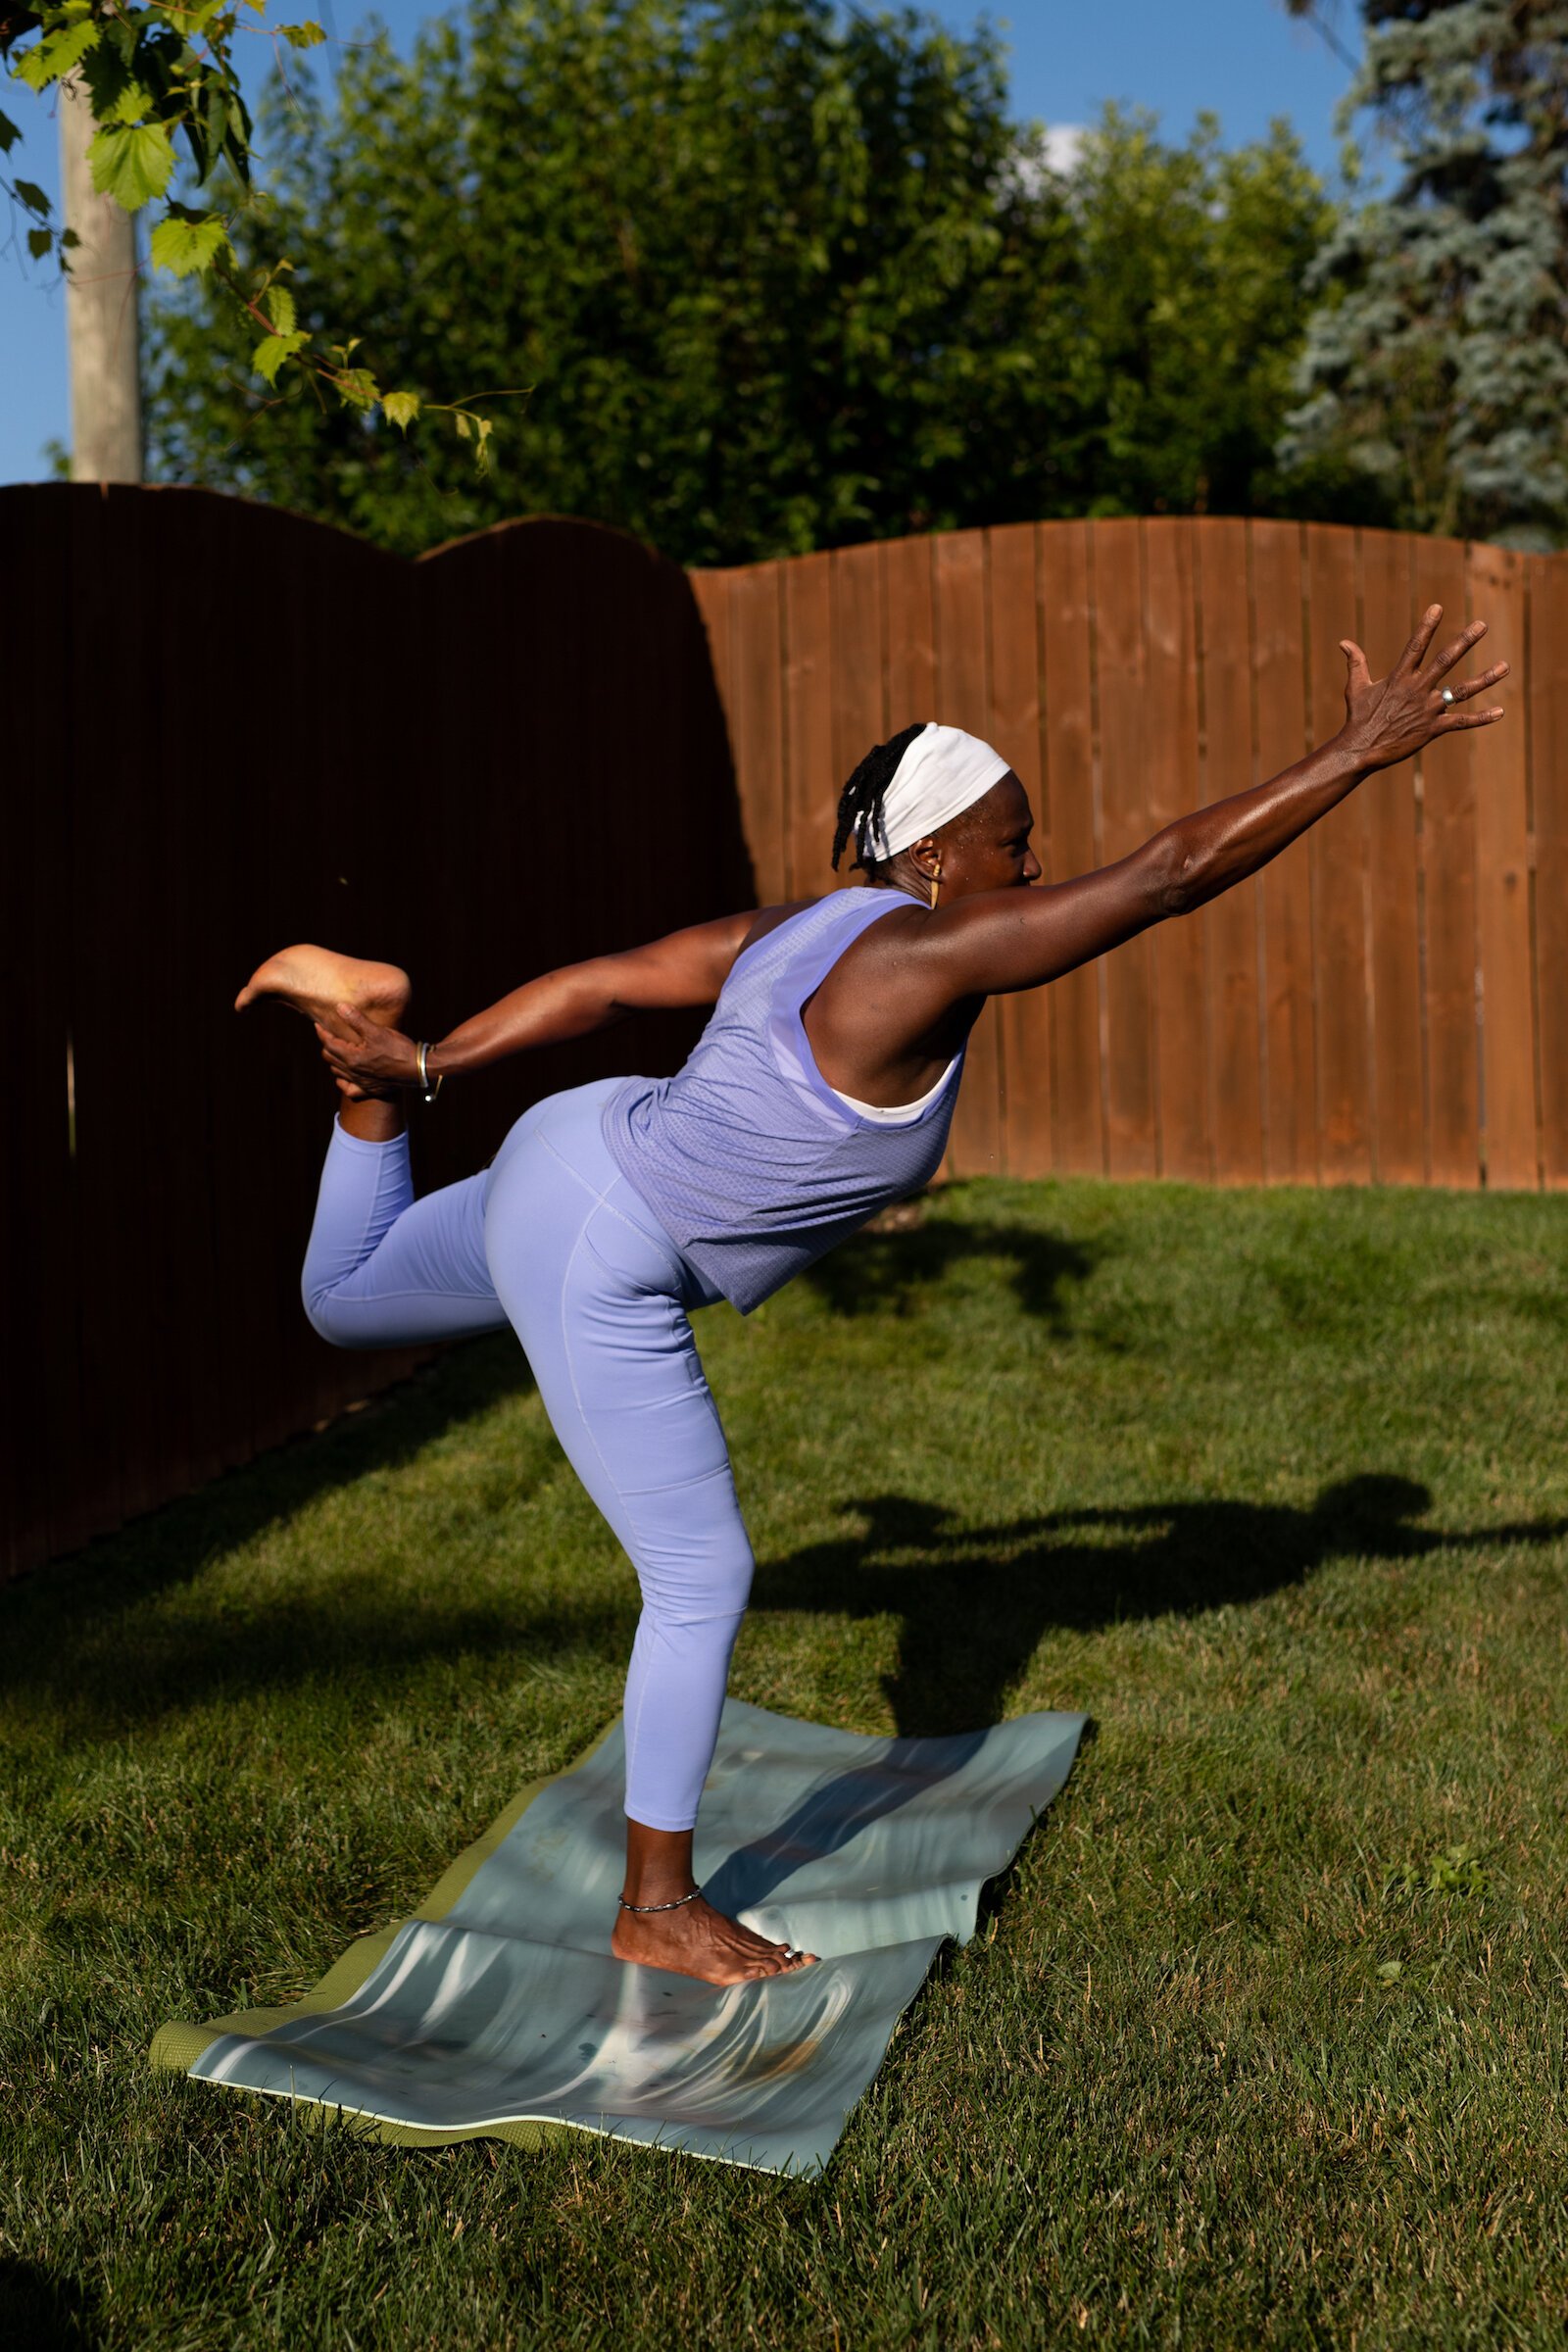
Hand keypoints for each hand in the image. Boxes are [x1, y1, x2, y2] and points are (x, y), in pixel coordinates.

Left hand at [313, 1002, 422, 1099]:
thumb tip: (339, 1007)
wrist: (418, 1069)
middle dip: (326, 1044)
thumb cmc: (399, 1049)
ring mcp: (360, 1082)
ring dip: (334, 1061)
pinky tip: (346, 1076)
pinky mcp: (370, 1089)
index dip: (321, 1032)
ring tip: (338, 1051)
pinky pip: (349, 1090)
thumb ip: (356, 1020)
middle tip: (329, 1034)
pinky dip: (343, 1082)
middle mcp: (353, 1072)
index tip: (318, 1023)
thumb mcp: (377, 1031)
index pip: (328, 1043)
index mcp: (351, 1057)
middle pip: (329, 1057)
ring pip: (337, 1072)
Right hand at [1338, 606, 1508, 773]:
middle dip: (1465, 641)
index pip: (1416, 645)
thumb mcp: (1355, 687)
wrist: (1360, 750)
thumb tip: (1344, 642)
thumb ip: (1355, 663)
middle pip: (1445, 660)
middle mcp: (1416, 689)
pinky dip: (1481, 718)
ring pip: (1461, 691)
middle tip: (1482, 625)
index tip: (1438, 607)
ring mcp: (1427, 709)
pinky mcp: (1433, 729)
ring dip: (1485, 679)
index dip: (1427, 626)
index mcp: (1400, 677)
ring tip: (1505, 667)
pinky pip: (1462, 722)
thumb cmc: (1358, 718)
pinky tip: (1500, 712)